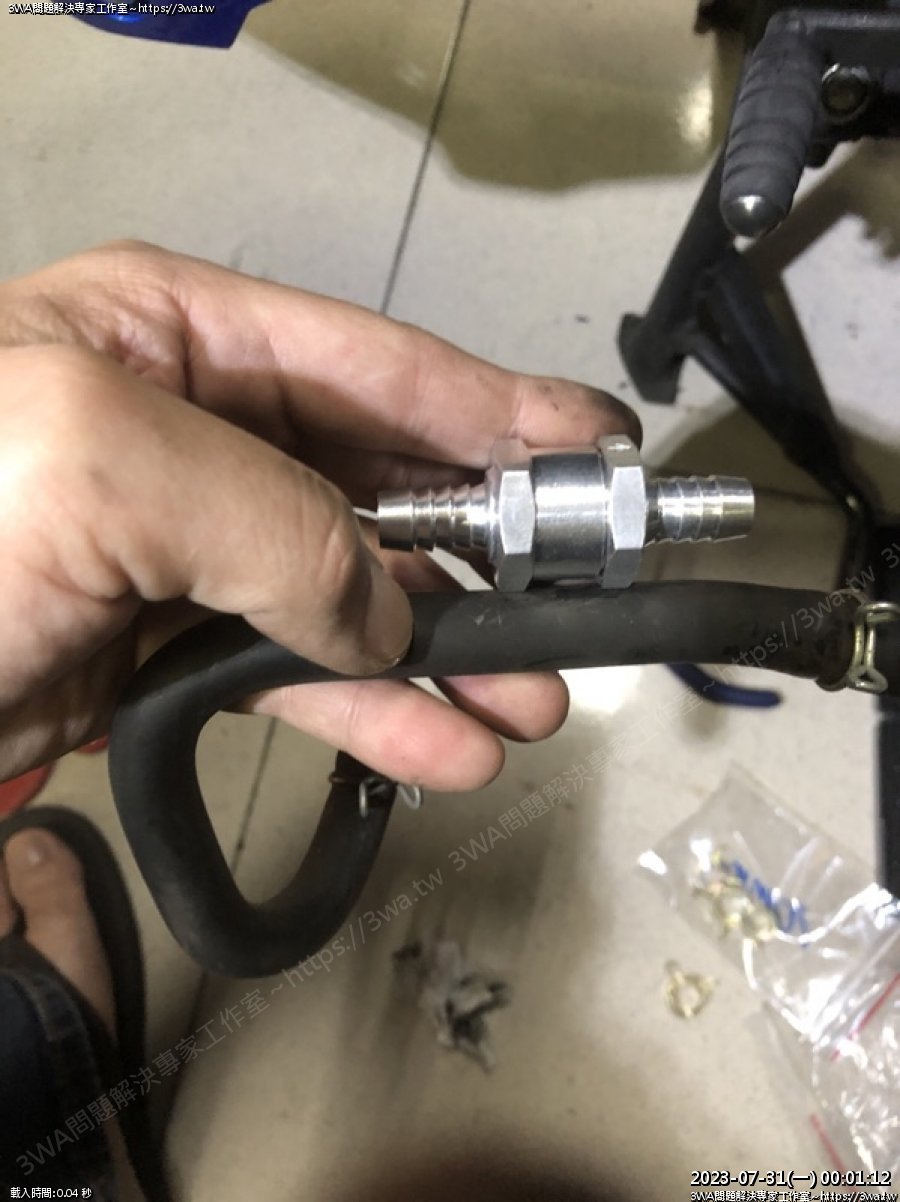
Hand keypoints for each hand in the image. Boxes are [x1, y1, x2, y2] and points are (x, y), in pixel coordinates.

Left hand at [0, 242, 639, 789]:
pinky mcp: (165, 649)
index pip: (374, 363)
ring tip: (525, 706)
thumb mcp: (105, 464)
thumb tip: (387, 614)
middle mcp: (195, 431)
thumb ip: (280, 524)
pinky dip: (371, 714)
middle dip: (487, 551)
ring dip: (442, 652)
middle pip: (381, 483)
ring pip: (350, 594)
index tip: (598, 448)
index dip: (495, 408)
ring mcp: (184, 546)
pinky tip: (439, 749)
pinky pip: (296, 675)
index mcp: (177, 337)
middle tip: (574, 609)